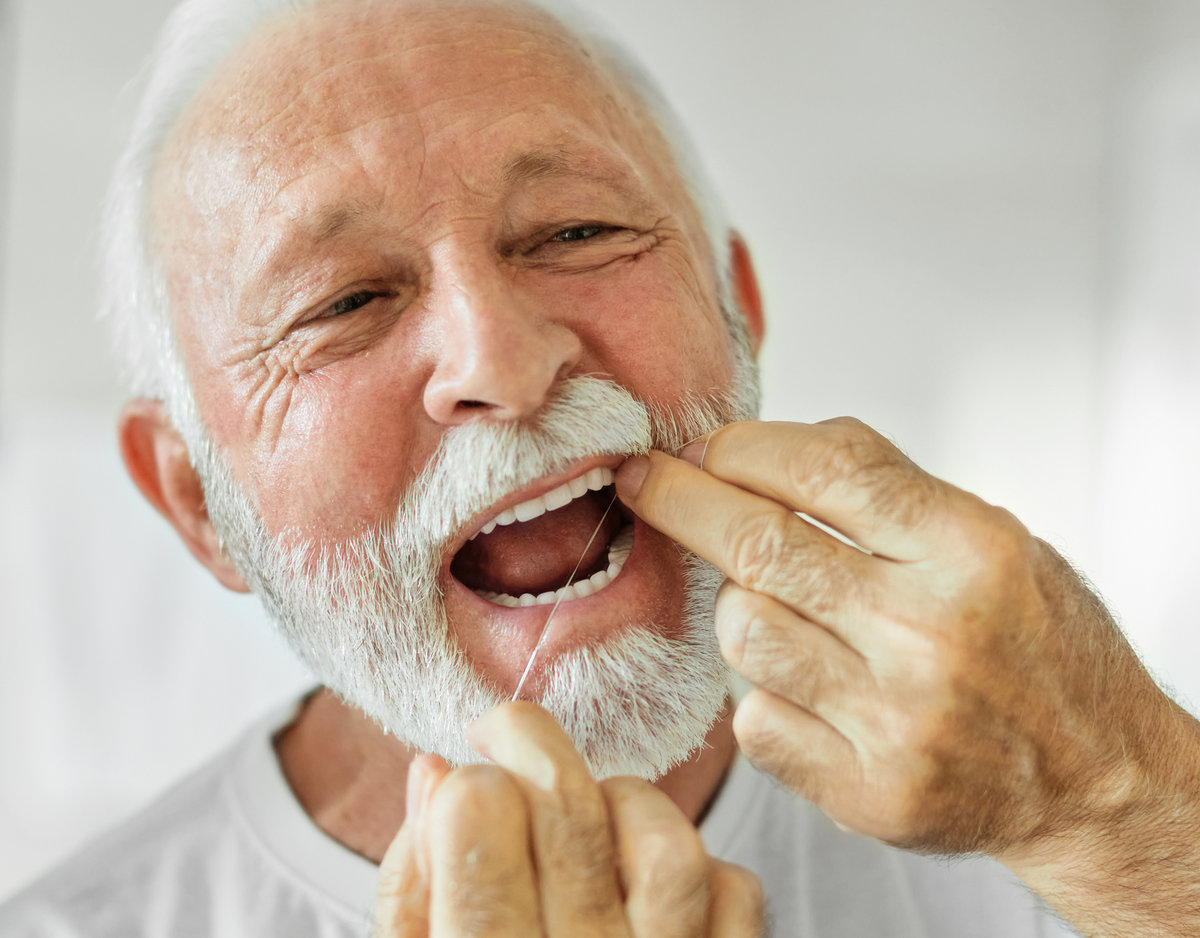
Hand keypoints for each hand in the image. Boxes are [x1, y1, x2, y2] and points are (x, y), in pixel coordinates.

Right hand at [371, 702, 763, 936]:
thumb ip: (409, 887)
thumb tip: (432, 769)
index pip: (480, 829)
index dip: (472, 781)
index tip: (468, 770)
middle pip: (571, 811)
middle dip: (532, 744)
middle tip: (507, 731)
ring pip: (668, 844)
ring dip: (625, 802)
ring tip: (589, 812)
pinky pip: (737, 892)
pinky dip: (703, 869)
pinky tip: (650, 879)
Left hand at [616, 418, 1188, 859]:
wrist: (1092, 776)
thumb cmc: (1035, 644)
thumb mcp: (989, 538)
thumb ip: (882, 489)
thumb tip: (758, 445)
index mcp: (970, 551)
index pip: (822, 468)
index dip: (740, 448)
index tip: (705, 446)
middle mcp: (932, 634)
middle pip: (757, 544)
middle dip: (680, 500)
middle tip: (645, 481)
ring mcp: (896, 720)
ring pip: (741, 631)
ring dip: (739, 607)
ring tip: (783, 610)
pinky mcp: (867, 791)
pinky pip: (755, 719)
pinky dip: (764, 694)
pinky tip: (809, 689)